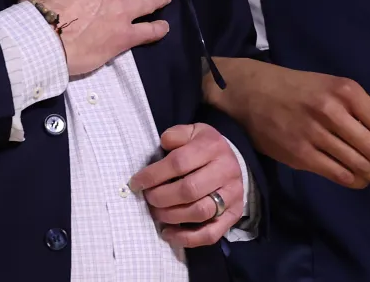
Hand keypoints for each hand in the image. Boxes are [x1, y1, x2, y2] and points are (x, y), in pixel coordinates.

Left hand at [129, 123, 245, 247]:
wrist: (233, 160)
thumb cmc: (204, 147)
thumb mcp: (192, 132)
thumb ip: (176, 135)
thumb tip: (163, 144)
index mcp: (212, 147)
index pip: (179, 162)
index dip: (154, 175)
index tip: (136, 183)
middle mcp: (226, 171)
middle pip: (190, 190)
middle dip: (162, 197)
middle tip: (148, 198)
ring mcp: (232, 195)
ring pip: (200, 212)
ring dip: (172, 216)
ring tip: (156, 213)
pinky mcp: (234, 215)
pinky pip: (211, 234)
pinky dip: (187, 238)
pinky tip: (169, 233)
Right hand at [210, 60, 369, 187]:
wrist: (249, 92)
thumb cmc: (295, 88)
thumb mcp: (329, 84)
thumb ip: (356, 108)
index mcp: (345, 91)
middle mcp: (332, 112)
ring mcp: (315, 135)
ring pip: (359, 165)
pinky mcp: (300, 154)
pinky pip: (338, 174)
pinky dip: (354, 180)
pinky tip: (357, 178)